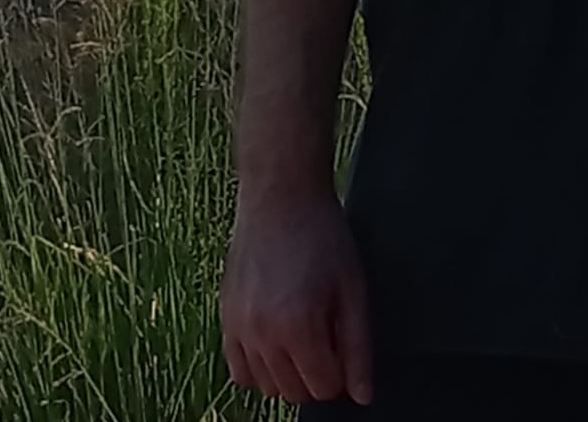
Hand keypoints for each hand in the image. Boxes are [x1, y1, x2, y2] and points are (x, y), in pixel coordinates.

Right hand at [220, 187, 374, 407]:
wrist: (280, 194)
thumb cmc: (322, 234)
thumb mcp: (353, 286)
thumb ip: (359, 345)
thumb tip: (363, 394)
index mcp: (298, 327)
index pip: (323, 388)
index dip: (342, 374)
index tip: (346, 348)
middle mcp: (262, 335)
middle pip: (294, 392)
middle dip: (317, 375)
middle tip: (329, 337)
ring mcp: (238, 328)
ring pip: (266, 387)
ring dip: (289, 374)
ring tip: (304, 335)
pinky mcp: (225, 318)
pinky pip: (238, 371)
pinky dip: (259, 368)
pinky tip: (277, 341)